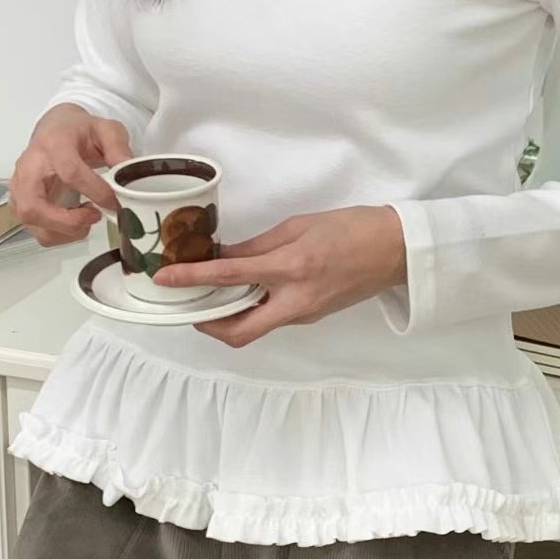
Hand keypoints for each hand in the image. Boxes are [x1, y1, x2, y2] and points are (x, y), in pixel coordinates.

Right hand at [9, 104, 131, 246]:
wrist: (55, 130)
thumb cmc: (78, 132)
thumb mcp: (105, 129)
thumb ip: (118, 147)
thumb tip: (127, 173)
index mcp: (53, 144)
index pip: (70, 172)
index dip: (95, 191)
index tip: (113, 201)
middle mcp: (29, 167)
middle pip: (33, 206)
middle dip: (67, 222)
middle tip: (94, 216)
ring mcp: (20, 187)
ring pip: (32, 222)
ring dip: (65, 231)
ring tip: (87, 217)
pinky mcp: (21, 202)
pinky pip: (36, 230)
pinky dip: (60, 234)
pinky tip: (76, 220)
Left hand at [152, 206, 407, 347]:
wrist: (395, 250)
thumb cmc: (351, 228)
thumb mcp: (298, 226)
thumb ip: (257, 246)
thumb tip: (221, 257)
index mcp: (291, 268)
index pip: (229, 276)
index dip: (192, 278)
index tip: (164, 278)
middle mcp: (295, 300)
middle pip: (238, 332)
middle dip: (207, 326)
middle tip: (190, 305)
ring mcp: (304, 314)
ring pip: (255, 326)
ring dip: (229, 315)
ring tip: (212, 292)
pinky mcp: (311, 316)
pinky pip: (272, 317)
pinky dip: (252, 308)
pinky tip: (245, 289)